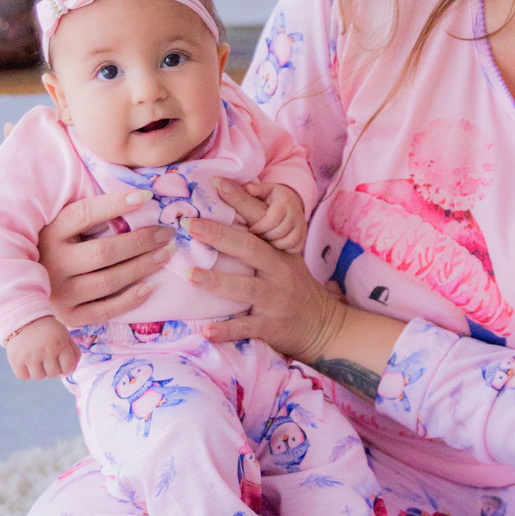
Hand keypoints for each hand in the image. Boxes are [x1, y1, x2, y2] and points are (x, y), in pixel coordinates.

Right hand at [7, 315, 78, 379]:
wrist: (24, 319)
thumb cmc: (48, 330)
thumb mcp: (65, 335)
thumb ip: (74, 353)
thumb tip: (71, 371)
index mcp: (60, 344)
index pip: (68, 368)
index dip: (66, 369)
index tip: (61, 364)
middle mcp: (46, 350)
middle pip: (53, 374)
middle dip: (52, 369)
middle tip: (47, 359)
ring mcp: (30, 356)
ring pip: (39, 377)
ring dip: (39, 371)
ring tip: (37, 360)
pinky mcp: (16, 359)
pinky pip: (24, 376)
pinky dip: (26, 372)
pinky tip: (27, 362)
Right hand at [37, 189, 175, 327]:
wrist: (25, 286)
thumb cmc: (56, 246)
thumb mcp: (61, 224)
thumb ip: (88, 214)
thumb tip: (135, 198)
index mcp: (50, 233)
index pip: (85, 214)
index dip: (116, 204)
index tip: (146, 197)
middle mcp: (53, 263)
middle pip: (104, 252)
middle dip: (141, 242)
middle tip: (167, 234)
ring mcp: (60, 293)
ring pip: (108, 281)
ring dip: (143, 267)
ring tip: (165, 254)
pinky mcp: (70, 316)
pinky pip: (105, 310)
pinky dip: (131, 299)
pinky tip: (151, 286)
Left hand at [184, 182, 347, 361]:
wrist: (324, 325)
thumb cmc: (295, 288)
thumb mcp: (285, 261)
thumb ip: (259, 243)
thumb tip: (224, 218)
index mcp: (279, 252)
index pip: (258, 221)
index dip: (239, 201)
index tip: (215, 183)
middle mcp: (279, 272)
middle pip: (249, 249)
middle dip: (219, 236)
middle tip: (190, 225)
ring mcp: (276, 300)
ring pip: (246, 288)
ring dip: (217, 282)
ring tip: (190, 275)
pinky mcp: (272, 326)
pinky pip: (247, 327)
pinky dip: (227, 330)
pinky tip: (206, 332)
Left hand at [233, 180, 307, 252]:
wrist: (293, 202)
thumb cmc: (275, 197)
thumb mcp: (267, 190)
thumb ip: (257, 189)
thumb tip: (249, 188)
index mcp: (285, 202)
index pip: (273, 218)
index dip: (261, 227)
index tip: (252, 230)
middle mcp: (296, 213)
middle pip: (280, 232)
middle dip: (266, 236)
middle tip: (258, 236)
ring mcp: (302, 225)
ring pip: (289, 241)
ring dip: (275, 244)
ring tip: (267, 240)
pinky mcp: (304, 235)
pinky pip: (297, 248)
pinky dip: (286, 249)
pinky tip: (277, 244)